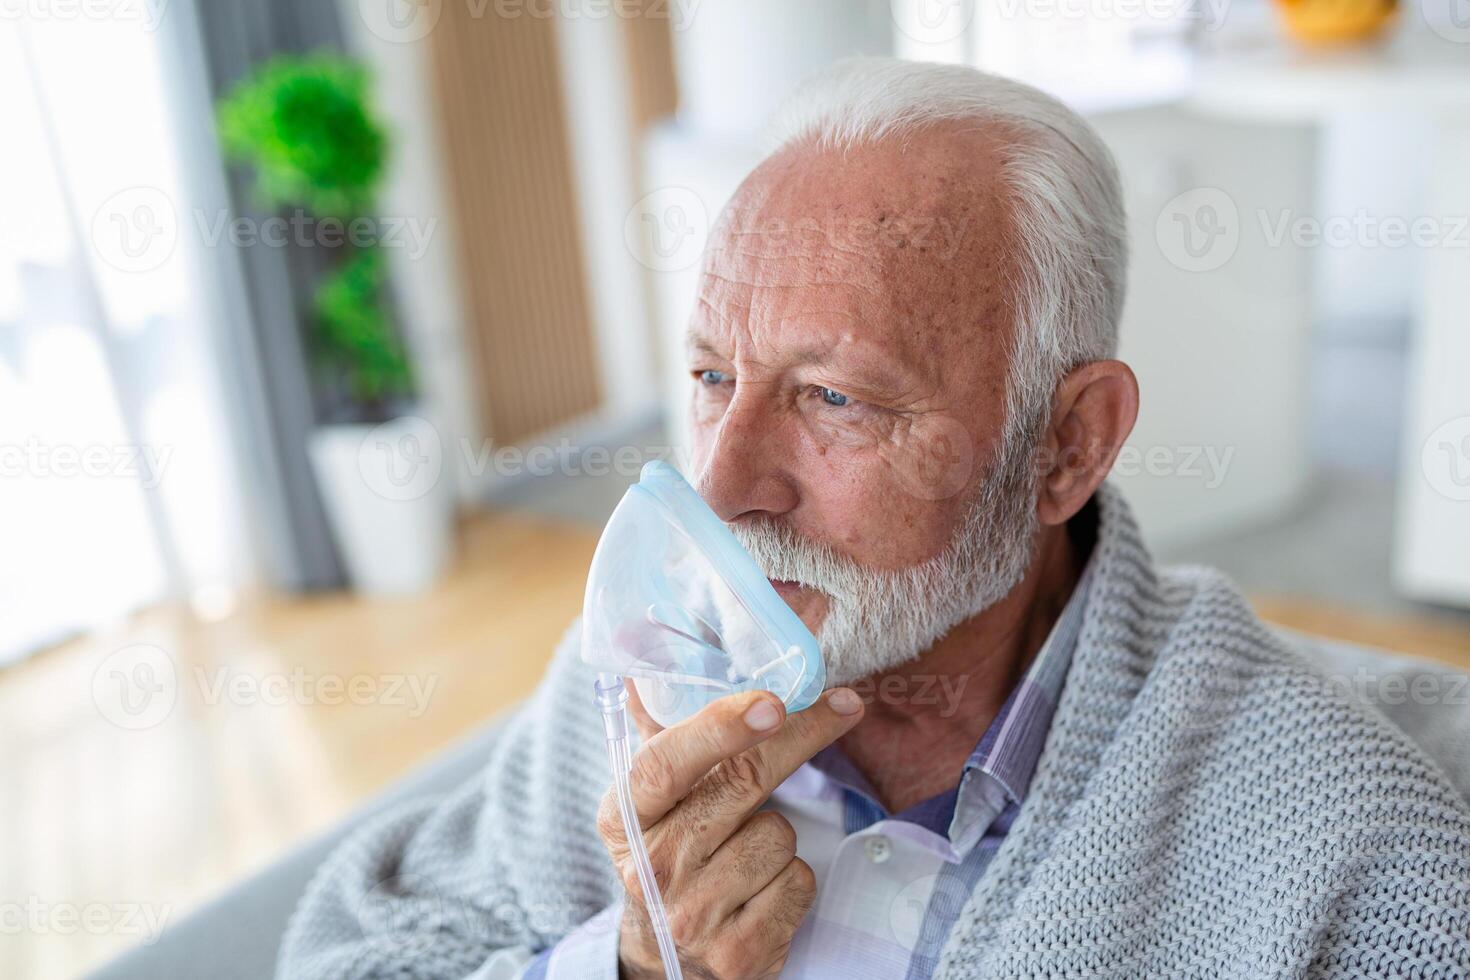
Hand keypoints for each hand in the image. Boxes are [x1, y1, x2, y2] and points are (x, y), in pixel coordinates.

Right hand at [596, 685, 864, 978]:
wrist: (667, 959)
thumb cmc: (670, 855)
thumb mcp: (648, 805)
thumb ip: (658, 737)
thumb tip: (642, 672)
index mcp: (622, 817)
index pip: (666, 763)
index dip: (720, 728)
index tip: (772, 703)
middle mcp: (652, 868)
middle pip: (742, 783)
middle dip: (800, 736)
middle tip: (844, 706)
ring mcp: (693, 915)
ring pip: (779, 834)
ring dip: (778, 833)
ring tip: (744, 853)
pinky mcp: (738, 953)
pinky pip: (798, 882)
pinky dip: (792, 880)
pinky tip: (759, 892)